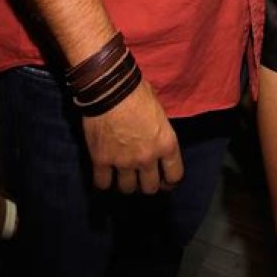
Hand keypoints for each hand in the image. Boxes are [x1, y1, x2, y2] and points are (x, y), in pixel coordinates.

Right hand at [82, 79, 183, 194]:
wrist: (110, 87)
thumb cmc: (137, 91)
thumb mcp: (158, 109)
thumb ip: (158, 129)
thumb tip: (154, 134)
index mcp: (166, 144)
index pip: (175, 176)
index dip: (169, 181)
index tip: (164, 181)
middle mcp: (147, 158)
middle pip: (150, 188)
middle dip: (146, 183)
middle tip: (140, 176)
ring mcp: (124, 162)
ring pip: (127, 189)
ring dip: (125, 183)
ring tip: (121, 175)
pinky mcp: (102, 161)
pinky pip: (103, 184)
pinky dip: (103, 182)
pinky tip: (104, 175)